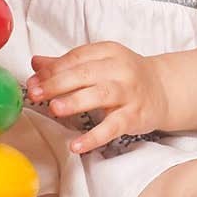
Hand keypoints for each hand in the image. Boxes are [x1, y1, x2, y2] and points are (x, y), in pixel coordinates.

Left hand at [27, 44, 170, 153]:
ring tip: (55, 109)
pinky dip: (94, 136)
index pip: (77, 57)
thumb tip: (36, 63)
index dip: (53, 69)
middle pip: (86, 73)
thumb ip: (66, 65)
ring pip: (101, 94)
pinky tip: (77, 145)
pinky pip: (113, 126)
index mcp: (108, 52)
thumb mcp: (99, 64)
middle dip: (58, 83)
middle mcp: (120, 69)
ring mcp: (129, 92)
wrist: (163, 90)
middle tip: (36, 93)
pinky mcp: (135, 115)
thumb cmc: (125, 76)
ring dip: (76, 101)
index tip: (33, 81)